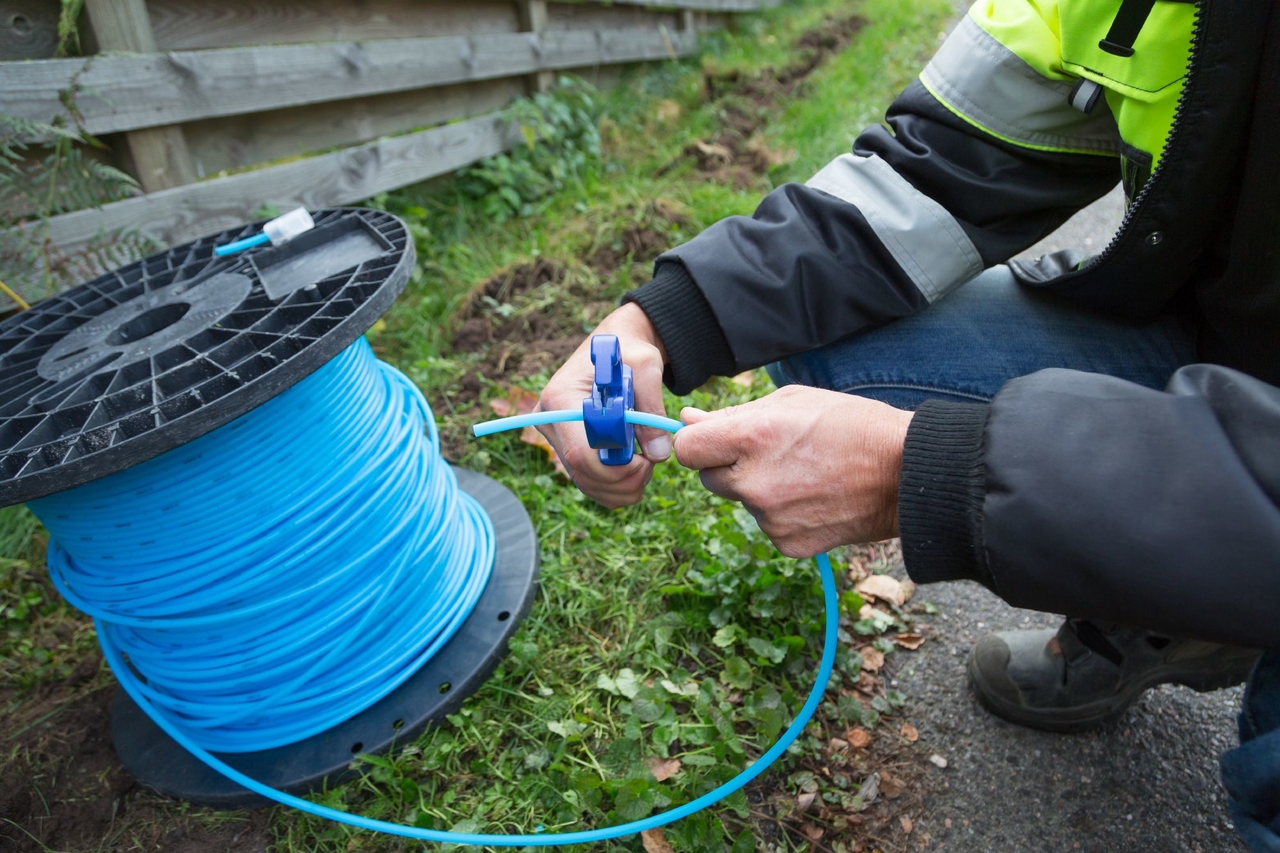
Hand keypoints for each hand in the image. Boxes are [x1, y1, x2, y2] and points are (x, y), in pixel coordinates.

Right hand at [536, 303, 670, 507]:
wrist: (617, 346)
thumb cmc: (630, 350)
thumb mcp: (646, 367)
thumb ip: (652, 408)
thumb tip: (658, 453)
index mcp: (560, 397)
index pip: (579, 452)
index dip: (616, 468)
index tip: (647, 459)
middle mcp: (549, 420)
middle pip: (583, 473)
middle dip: (624, 480)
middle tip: (652, 462)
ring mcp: (556, 438)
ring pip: (587, 483)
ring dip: (623, 487)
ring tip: (647, 461)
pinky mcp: (568, 449)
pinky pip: (590, 483)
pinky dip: (616, 488)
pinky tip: (636, 469)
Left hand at [673, 386, 912, 557]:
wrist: (905, 473)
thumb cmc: (851, 425)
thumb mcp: (792, 402)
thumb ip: (734, 415)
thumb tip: (689, 420)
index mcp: (752, 437)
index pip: (687, 449)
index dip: (698, 444)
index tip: (713, 441)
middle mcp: (755, 481)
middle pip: (709, 479)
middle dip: (730, 467)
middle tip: (773, 454)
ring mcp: (770, 517)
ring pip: (742, 502)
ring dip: (760, 490)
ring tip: (806, 473)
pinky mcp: (787, 543)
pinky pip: (768, 526)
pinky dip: (784, 515)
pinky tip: (815, 497)